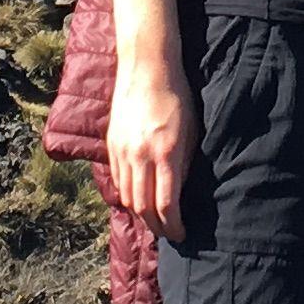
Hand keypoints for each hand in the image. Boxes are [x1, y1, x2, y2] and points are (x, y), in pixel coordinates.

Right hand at [107, 51, 195, 232]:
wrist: (147, 68)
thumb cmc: (177, 97)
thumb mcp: (192, 132)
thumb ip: (185, 165)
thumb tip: (180, 193)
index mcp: (166, 153)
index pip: (166, 205)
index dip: (173, 226)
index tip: (182, 234)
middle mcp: (141, 155)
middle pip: (143, 207)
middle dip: (156, 227)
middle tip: (168, 234)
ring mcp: (123, 151)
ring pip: (127, 196)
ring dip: (140, 214)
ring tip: (154, 221)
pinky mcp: (111, 145)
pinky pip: (118, 180)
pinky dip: (127, 195)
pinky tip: (138, 198)